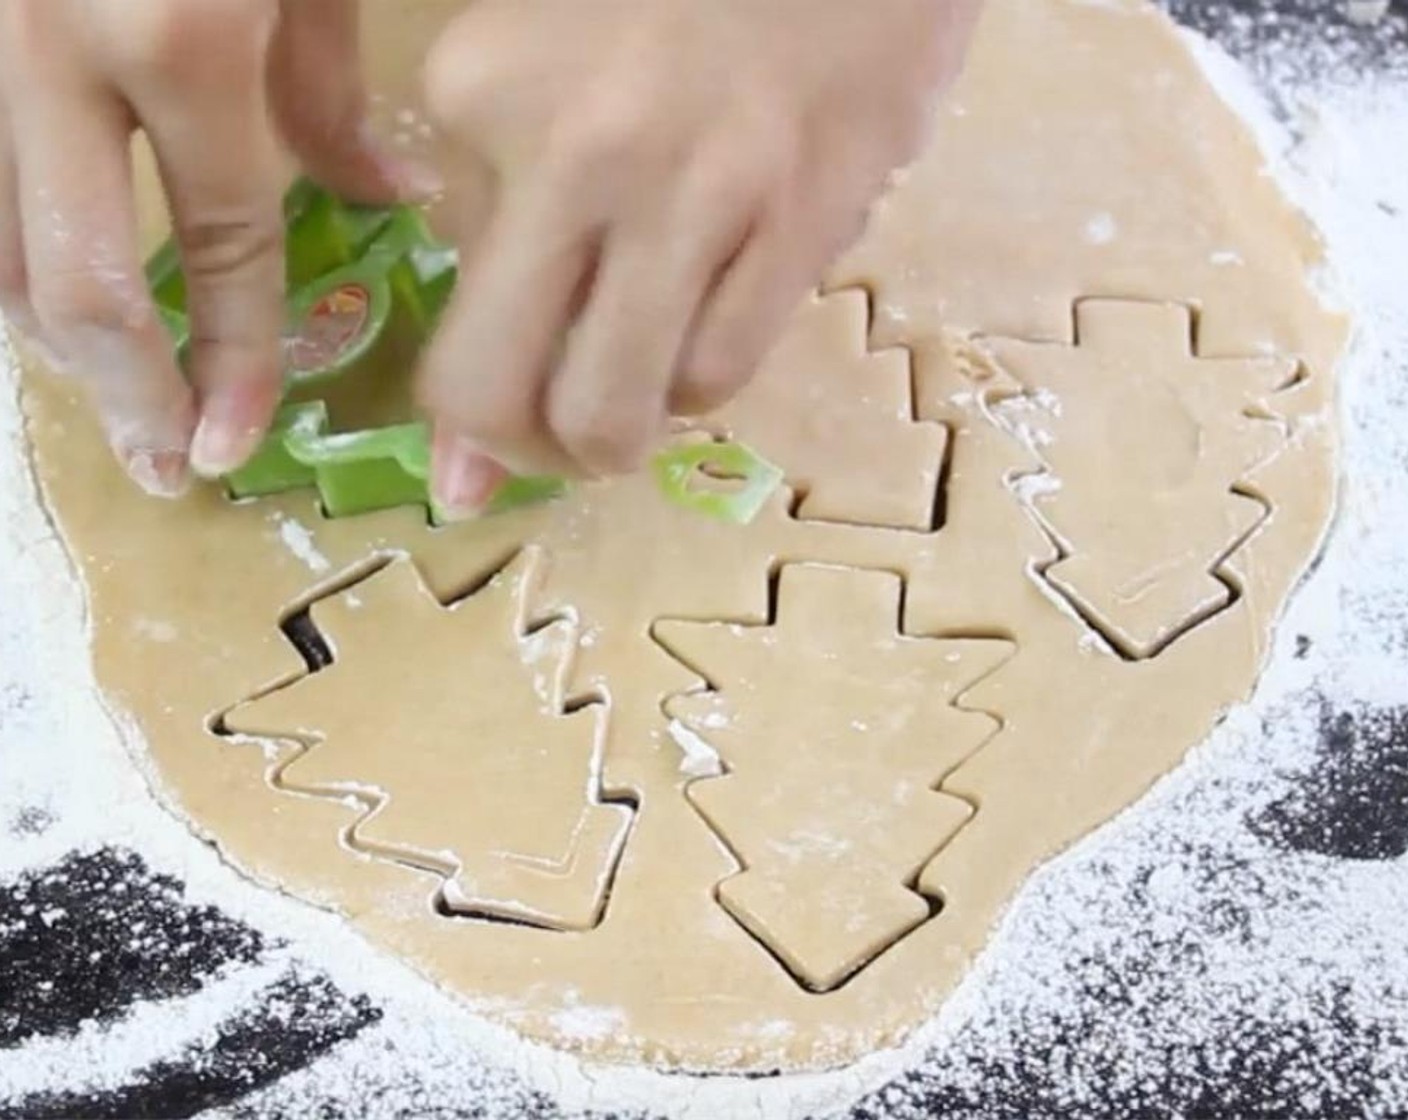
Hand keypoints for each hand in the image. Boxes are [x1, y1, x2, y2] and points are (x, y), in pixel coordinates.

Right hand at [0, 0, 435, 495]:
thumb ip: (328, 89)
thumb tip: (389, 200)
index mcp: (176, 36)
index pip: (218, 244)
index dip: (233, 358)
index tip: (235, 443)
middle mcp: (54, 49)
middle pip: (76, 279)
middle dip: (126, 395)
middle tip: (163, 465)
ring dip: (56, 343)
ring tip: (116, 400)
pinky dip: (15, 262)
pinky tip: (56, 301)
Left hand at [418, 0, 980, 514]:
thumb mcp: (531, 63)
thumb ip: (488, 207)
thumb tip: (467, 429)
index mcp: (480, 91)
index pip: (441, 308)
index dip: (476, 369)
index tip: (513, 371)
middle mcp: (574, 150)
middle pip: (495, 397)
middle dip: (520, 452)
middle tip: (553, 442)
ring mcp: (695, 192)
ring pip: (615, 412)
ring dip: (619, 431)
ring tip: (640, 376)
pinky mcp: (802, 220)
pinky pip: (719, 371)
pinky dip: (699, 384)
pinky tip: (705, 330)